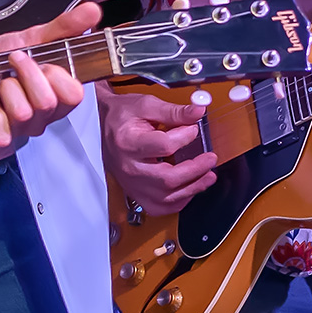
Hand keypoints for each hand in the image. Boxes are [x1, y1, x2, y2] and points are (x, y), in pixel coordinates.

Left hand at [0, 3, 98, 154]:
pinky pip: (2, 130)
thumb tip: (92, 11)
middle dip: (25, 74)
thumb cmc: (0, 60)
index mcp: (59, 95)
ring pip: (23, 112)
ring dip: (5, 88)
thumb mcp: (33, 38)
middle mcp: (44, 116)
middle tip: (13, 64)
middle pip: (47, 102)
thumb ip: (64, 27)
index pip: (75, 94)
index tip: (39, 59)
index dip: (55, 74)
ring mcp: (22, 130)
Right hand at [100, 85, 215, 211]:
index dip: (184, 137)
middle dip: (194, 170)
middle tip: (210, 159)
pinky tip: (190, 190)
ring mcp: (132, 183)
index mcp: (128, 142)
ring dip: (192, 189)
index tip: (194, 129)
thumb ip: (173, 111)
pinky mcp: (135, 192)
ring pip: (165, 197)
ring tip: (208, 177)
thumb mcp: (146, 105)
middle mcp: (129, 167)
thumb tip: (198, 112)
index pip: (163, 146)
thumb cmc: (122, 116)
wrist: (101, 126)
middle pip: (166, 178)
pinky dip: (178, 202)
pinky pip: (158, 207)